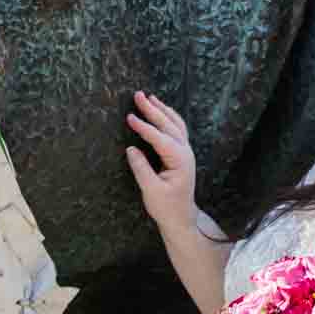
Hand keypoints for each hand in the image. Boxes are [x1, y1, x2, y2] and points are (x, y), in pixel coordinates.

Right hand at [123, 90, 197, 232]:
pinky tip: (161, 111)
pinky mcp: (181, 155)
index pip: (159, 138)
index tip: (129, 117)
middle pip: (169, 125)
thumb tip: (130, 149)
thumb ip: (141, 169)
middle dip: (153, 109)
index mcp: (179, 160)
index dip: (144, 126)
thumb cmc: (167, 207)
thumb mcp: (151, 191)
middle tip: (139, 95)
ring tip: (149, 97)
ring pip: (175, 124)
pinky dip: (168, 118)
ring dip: (162, 110)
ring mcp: (185, 152)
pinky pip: (177, 130)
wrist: (181, 218)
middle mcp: (185, 152)